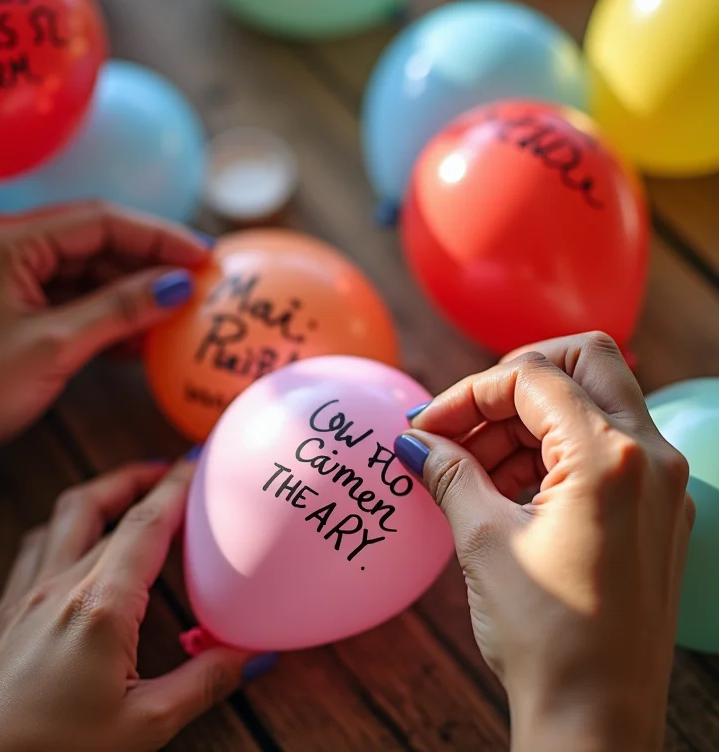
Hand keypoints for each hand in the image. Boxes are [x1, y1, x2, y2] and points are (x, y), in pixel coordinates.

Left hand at [0, 201, 209, 464]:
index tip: (202, 256)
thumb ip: (120, 310)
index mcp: (4, 243)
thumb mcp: (54, 345)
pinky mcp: (20, 309)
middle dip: (151, 265)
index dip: (158, 236)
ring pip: (92, 275)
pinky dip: (113, 317)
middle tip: (200, 283)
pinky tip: (145, 336)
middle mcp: (7, 250)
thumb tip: (178, 287)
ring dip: (136, 294)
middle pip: (99, 244)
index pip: (99, 222)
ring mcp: (13, 280)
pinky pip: (78, 301)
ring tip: (179, 312)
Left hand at [0, 459, 275, 751]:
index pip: (146, 523)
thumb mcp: (144, 727)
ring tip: (120, 506)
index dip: (175, 485)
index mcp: (100, 605)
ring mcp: (17, 601)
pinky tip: (69, 568)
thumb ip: (204, 683)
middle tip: (162, 472)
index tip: (194, 463)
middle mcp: (55, 589)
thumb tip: (250, 657)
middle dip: (131, 478)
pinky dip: (56, 545)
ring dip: (93, 503)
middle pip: (93, 504)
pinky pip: (28, 562)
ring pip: (55, 524)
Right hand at [394, 332, 693, 751]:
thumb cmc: (544, 637)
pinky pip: (604, 446)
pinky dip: (551, 448)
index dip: (467, 393)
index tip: (428, 427)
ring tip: (469, 467)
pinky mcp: (657, 510)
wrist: (596, 721)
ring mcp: (662, 484)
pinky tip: (504, 486)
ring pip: (592, 402)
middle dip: (512, 381)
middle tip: (462, 425)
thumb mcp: (482, 540)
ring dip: (526, 420)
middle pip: (584, 361)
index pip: (531, 377)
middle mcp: (651, 457)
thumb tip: (414, 439)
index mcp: (609, 457)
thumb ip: (448, 471)